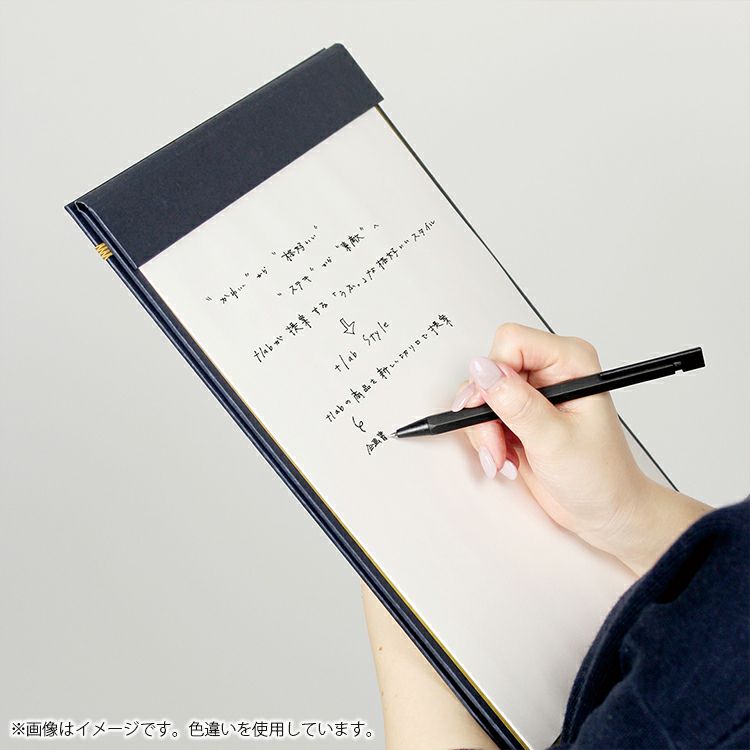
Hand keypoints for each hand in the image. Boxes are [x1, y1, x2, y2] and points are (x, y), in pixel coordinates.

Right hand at [453, 323, 709, 574]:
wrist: (605, 512)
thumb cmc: (600, 477)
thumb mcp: (554, 440)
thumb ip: (516, 403)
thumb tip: (482, 370)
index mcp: (570, 362)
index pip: (511, 342)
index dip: (495, 375)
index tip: (495, 411)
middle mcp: (551, 371)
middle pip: (490, 370)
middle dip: (485, 412)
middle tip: (497, 444)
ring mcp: (533, 392)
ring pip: (481, 394)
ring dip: (484, 431)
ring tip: (503, 457)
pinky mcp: (519, 413)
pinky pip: (482, 414)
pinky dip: (486, 439)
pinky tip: (505, 458)